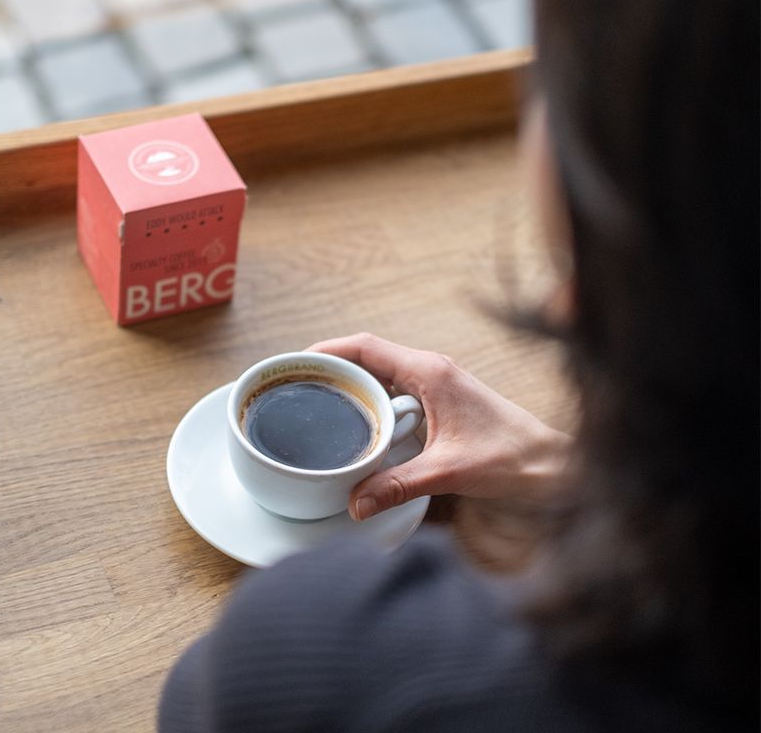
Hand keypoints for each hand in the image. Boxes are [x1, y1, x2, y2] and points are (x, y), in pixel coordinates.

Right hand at [306, 333, 571, 520]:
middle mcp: (432, 370)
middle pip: (370, 356)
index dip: (329, 350)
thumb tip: (354, 502)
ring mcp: (438, 383)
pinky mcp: (442, 400)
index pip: (367, 347)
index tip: (299, 361)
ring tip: (321, 402)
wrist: (549, 462)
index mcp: (430, 372)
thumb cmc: (511, 457)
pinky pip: (398, 389)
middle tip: (301, 387)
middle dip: (334, 367)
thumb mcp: (447, 471)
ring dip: (354, 383)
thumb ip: (397, 485)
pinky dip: (374, 399)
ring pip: (383, 372)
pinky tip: (360, 423)